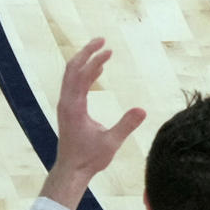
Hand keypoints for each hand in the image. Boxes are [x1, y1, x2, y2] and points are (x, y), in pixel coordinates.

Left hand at [45, 39, 145, 204]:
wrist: (71, 170)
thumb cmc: (90, 158)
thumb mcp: (111, 142)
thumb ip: (126, 125)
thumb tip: (143, 109)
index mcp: (74, 108)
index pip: (82, 76)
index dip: (95, 61)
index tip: (110, 51)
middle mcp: (66, 103)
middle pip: (71, 69)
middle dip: (86, 53)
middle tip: (102, 39)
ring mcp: (66, 106)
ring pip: (70, 76)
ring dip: (84, 61)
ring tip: (101, 49)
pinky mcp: (69, 110)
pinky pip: (75, 85)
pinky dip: (85, 73)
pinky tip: (97, 71)